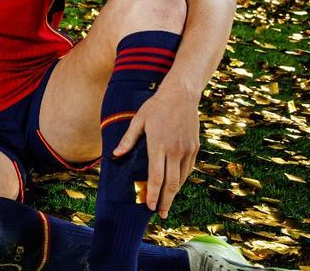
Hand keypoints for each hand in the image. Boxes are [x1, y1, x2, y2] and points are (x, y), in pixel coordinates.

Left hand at [113, 88, 200, 218]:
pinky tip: (176, 186)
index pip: (156, 177)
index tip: (148, 206)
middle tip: (160, 214)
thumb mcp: (138, 121)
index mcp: (158, 146)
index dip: (152, 194)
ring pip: (181, 178)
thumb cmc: (156, 107)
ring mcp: (186, 150)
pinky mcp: (194, 148)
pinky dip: (182, 180)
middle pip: (171, 184)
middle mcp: (174, 151)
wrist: (181, 95)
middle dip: (165, 201)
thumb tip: (115, 155)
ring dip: (174, 193)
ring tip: (167, 204)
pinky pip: (188, 169)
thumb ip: (128, 140)